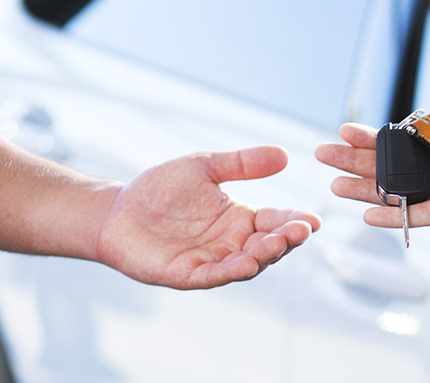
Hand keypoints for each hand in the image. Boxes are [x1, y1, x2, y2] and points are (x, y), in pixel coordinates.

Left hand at [95, 146, 320, 288]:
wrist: (116, 210)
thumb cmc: (159, 189)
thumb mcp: (205, 166)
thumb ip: (243, 163)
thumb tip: (284, 155)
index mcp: (240, 218)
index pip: (276, 221)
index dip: (295, 221)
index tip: (314, 219)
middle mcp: (231, 243)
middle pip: (268, 245)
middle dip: (287, 239)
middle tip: (301, 230)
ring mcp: (211, 261)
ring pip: (248, 263)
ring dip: (265, 255)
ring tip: (278, 243)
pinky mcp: (187, 274)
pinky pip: (214, 276)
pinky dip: (232, 271)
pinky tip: (247, 263)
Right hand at [315, 63, 429, 227]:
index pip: (408, 141)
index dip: (376, 137)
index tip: (346, 129)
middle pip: (396, 166)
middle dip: (359, 160)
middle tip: (323, 155)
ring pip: (403, 191)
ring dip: (367, 187)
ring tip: (333, 183)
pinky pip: (428, 214)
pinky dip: (399, 215)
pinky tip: (369, 212)